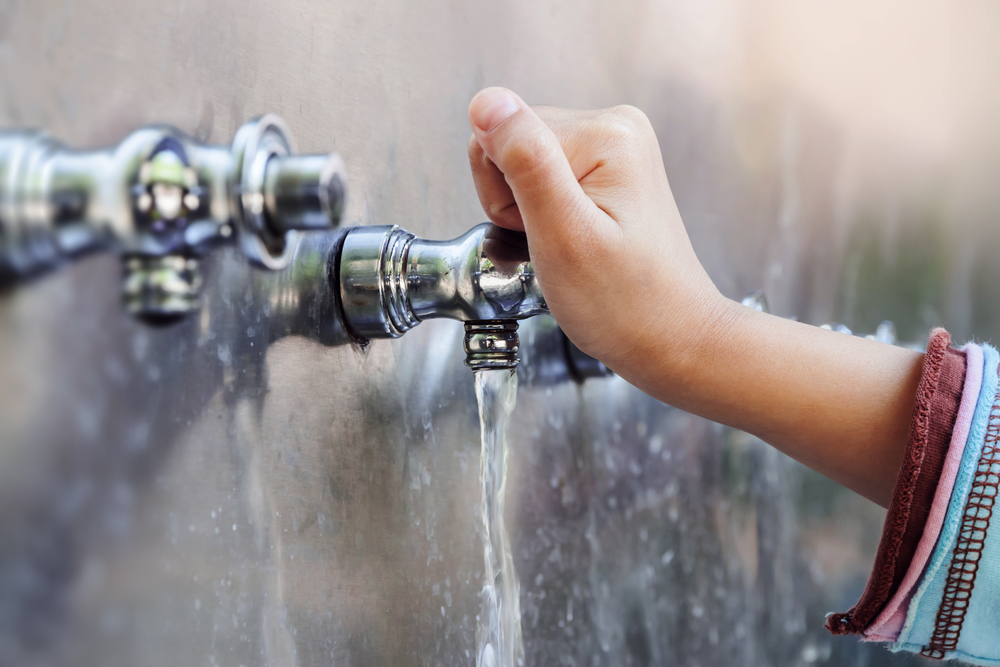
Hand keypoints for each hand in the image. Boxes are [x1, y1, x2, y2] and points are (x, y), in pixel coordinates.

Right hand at [467, 87, 924, 506]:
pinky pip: (544, 179)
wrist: (673, 338)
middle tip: (555, 245)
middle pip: (511, 145)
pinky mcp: (608, 171)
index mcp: (605, 132)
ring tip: (567, 247)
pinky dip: (544, 217)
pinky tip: (573, 242)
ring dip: (528, 213)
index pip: (500, 136)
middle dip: (515, 203)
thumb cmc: (625, 303)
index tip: (542, 231)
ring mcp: (613, 148)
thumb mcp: (563, 235)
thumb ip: (526, 162)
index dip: (503, 196)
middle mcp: (614, 127)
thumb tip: (489, 103)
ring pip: (522, 164)